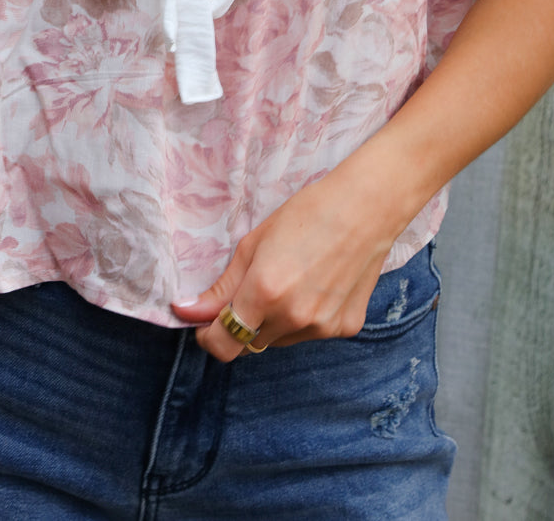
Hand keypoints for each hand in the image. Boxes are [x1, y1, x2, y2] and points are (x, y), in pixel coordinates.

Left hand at [171, 153, 404, 363]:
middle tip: (254, 286)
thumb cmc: (307, 214)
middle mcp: (293, 318)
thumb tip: (187, 311)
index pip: (224, 344)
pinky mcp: (345, 328)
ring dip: (274, 321)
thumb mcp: (254, 243)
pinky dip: (305, 318)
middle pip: (251, 342)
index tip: (207, 323)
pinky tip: (318, 284)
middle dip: (243, 322)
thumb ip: (222, 286)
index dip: (209, 336)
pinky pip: (310, 333)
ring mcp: (322, 327)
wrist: (366, 209)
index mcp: (264, 293)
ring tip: (292, 278)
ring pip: (281, 339)